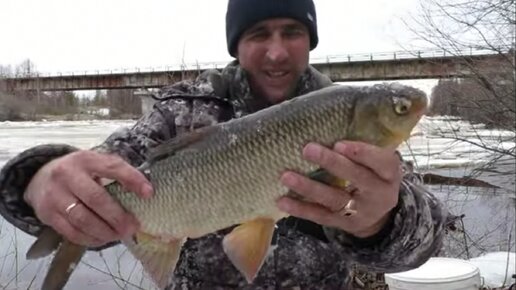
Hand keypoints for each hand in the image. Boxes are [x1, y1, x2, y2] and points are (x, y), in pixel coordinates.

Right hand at [24, 150, 152, 246]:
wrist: (40, 177)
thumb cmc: (80, 172)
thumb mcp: (96, 163)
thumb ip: (118, 172)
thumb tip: (146, 191)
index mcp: (86, 159)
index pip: (112, 167)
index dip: (132, 180)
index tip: (149, 193)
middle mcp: (67, 175)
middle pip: (96, 199)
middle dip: (118, 216)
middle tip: (133, 227)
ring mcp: (55, 196)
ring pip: (82, 219)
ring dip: (105, 231)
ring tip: (120, 235)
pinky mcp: (47, 214)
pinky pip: (71, 232)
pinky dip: (90, 239)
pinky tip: (103, 239)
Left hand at [277, 141, 400, 237]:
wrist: (379, 215)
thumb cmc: (372, 174)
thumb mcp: (378, 161)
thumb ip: (362, 145)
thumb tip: (331, 118)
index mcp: (390, 173)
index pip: (381, 162)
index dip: (361, 153)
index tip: (339, 143)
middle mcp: (378, 194)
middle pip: (356, 178)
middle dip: (331, 163)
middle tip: (307, 149)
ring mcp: (360, 212)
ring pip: (334, 199)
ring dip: (308, 187)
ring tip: (286, 176)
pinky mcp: (343, 224)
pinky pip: (320, 216)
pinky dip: (300, 209)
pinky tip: (282, 200)